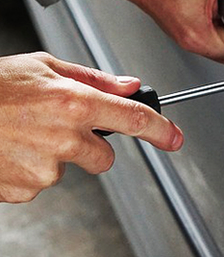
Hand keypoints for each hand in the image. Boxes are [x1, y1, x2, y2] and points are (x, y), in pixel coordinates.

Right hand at [0, 52, 182, 202]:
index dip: (162, 130)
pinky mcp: (25, 189)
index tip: (175, 139)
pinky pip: (41, 182)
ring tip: (23, 133)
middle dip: (91, 145)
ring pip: (70, 168)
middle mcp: (66, 137)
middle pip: (105, 156)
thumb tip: (130, 85)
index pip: (135, 119)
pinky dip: (31, 169)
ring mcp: (46, 168)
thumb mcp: (44, 66)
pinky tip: (12, 150)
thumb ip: (94, 79)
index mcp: (76, 103)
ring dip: (55, 155)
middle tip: (59, 127)